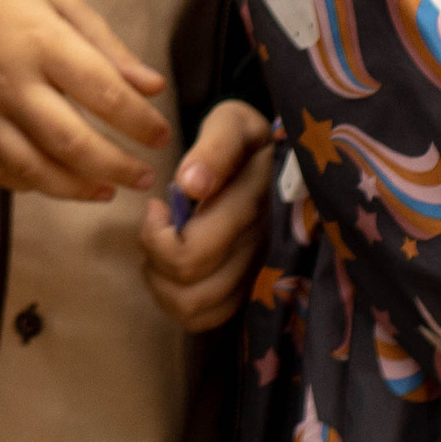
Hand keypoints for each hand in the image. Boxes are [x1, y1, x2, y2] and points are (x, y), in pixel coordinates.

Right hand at [0, 0, 168, 198]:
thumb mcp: (58, 0)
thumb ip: (107, 46)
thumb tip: (153, 87)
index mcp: (41, 43)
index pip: (105, 93)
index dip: (140, 122)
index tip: (162, 135)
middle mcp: (10, 82)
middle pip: (72, 143)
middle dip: (117, 166)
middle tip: (144, 175)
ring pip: (34, 169)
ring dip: (77, 188)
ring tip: (107, 189)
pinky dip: (30, 184)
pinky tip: (55, 181)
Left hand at [139, 100, 274, 333]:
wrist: (284, 161)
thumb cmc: (248, 141)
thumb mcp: (234, 123)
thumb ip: (215, 148)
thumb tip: (190, 186)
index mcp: (253, 210)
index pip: (190, 253)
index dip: (157, 235)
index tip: (159, 205)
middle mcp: (259, 251)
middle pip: (190, 289)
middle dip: (156, 256)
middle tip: (157, 225)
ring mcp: (260, 276)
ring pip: (194, 310)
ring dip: (163, 281)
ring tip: (163, 246)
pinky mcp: (253, 290)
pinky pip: (206, 319)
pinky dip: (177, 300)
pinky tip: (175, 268)